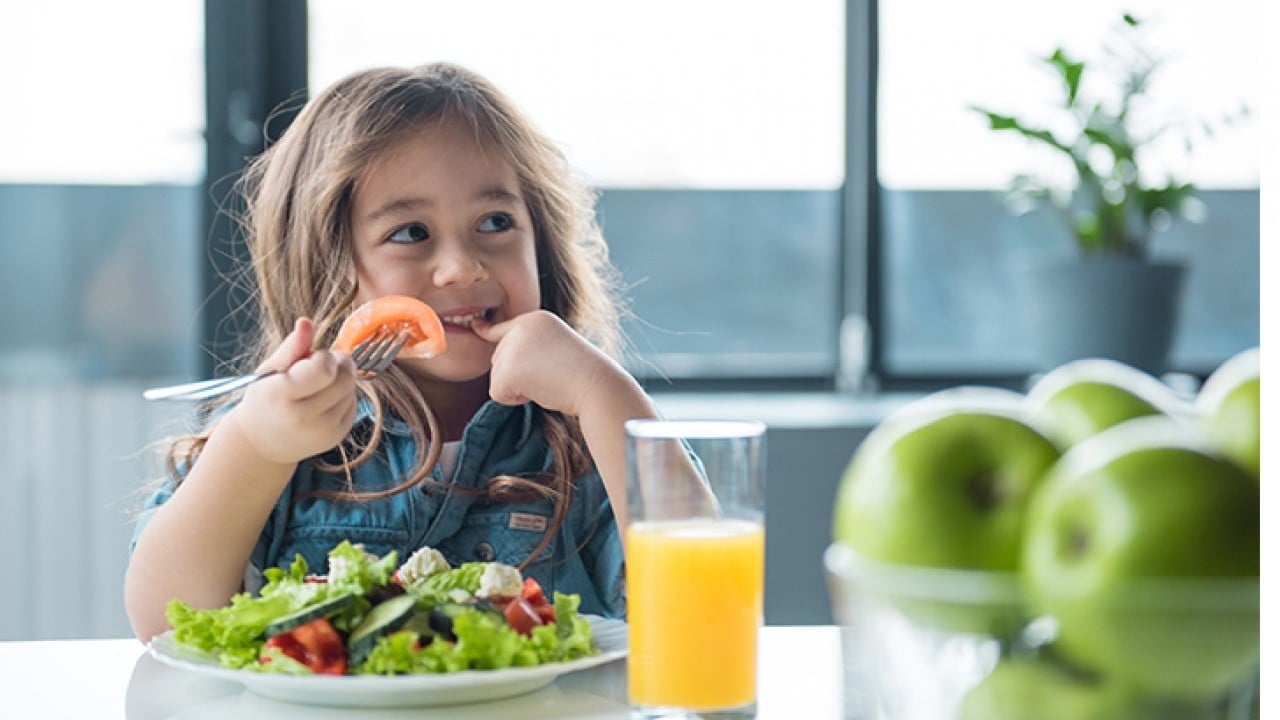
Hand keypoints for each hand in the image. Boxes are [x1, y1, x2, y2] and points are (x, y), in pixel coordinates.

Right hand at [225, 317, 358, 464]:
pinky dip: (343, 397)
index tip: (311, 359)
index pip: (324, 368)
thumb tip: (307, 322)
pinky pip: (354, 404)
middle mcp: (303, 418)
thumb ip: (292, 346)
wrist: (262, 442)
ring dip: (340, 381)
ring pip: (352, 390)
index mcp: (281, 395)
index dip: (323, 357)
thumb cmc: (265, 398)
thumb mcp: (270, 370)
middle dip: (338, 364)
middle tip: (319, 367)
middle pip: (346, 378)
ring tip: (317, 387)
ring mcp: (323, 431)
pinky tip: (323, 402)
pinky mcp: (336, 438)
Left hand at [472, 310, 630, 416]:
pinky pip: (497, 393)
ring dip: (517, 388)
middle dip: (517, 375)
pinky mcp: (507, 370)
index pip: (503, 327)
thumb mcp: (557, 348)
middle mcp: (520, 328)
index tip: (476, 324)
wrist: (595, 384)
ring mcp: (512, 347)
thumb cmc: (583, 374)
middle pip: (498, 359)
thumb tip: (502, 365)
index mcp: (536, 319)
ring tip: (547, 381)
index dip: (486, 330)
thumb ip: (531, 349)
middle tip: (548, 375)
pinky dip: (514, 399)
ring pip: (496, 377)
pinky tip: (538, 391)